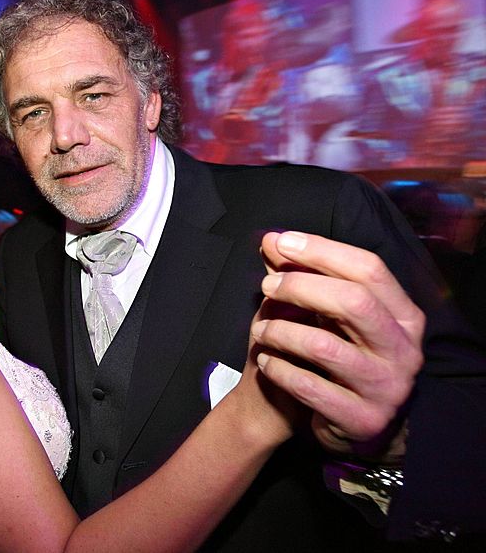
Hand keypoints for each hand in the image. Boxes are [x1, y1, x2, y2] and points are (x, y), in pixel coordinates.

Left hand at [252, 231, 423, 458]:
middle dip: (300, 287)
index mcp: (404, 317)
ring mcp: (387, 388)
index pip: (369, 269)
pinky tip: (266, 363)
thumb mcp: (324, 315)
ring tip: (260, 331)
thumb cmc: (334, 357)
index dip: (322, 250)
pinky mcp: (362, 419)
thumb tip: (271, 240)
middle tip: (266, 285)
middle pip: (354, 301)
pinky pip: (307, 386)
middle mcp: (405, 351)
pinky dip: (278, 369)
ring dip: (280, 332)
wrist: (348, 424)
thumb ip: (300, 276)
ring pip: (324, 346)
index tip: (280, 242)